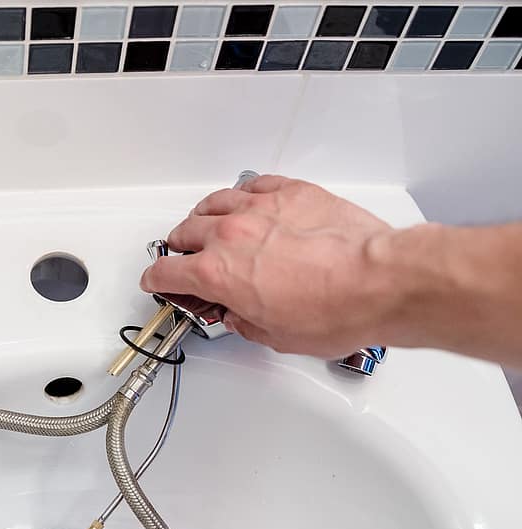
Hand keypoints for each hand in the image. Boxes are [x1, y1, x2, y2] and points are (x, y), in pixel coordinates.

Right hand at [140, 175, 395, 357]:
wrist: (381, 282)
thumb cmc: (336, 310)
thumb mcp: (276, 336)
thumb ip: (244, 322)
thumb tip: (238, 315)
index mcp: (218, 274)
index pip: (166, 271)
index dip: (156, 279)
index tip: (157, 281)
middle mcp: (230, 234)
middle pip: (184, 232)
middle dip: (178, 248)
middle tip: (185, 258)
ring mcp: (260, 208)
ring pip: (212, 202)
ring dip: (203, 217)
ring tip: (208, 226)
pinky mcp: (290, 192)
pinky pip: (251, 185)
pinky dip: (241, 196)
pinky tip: (247, 203)